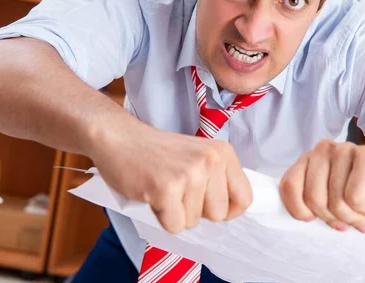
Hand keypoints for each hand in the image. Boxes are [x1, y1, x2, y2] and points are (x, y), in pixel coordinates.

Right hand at [87, 118, 251, 233]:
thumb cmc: (157, 152)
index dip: (228, 210)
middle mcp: (210, 160)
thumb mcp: (197, 156)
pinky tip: (152, 193)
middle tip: (178, 190)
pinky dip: (161, 217)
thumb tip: (230, 212)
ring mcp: (190, 174)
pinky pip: (174, 225)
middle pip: (220, 215)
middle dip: (197, 212)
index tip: (209, 205)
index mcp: (222, 152)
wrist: (119, 138)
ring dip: (175, 212)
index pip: (245, 197)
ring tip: (162, 187)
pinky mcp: (167, 188)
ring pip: (193, 222)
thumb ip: (217, 179)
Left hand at [279, 140, 364, 232]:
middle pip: (313, 195)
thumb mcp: (326, 202)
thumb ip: (307, 201)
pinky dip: (364, 210)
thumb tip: (292, 215)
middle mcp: (324, 149)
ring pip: (335, 199)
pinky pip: (354, 196)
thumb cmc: (361, 201)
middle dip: (330, 217)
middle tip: (345, 222)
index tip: (312, 220)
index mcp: (309, 159)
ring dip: (351, 217)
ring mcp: (346, 149)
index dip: (298, 210)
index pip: (289, 184)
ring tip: (361, 214)